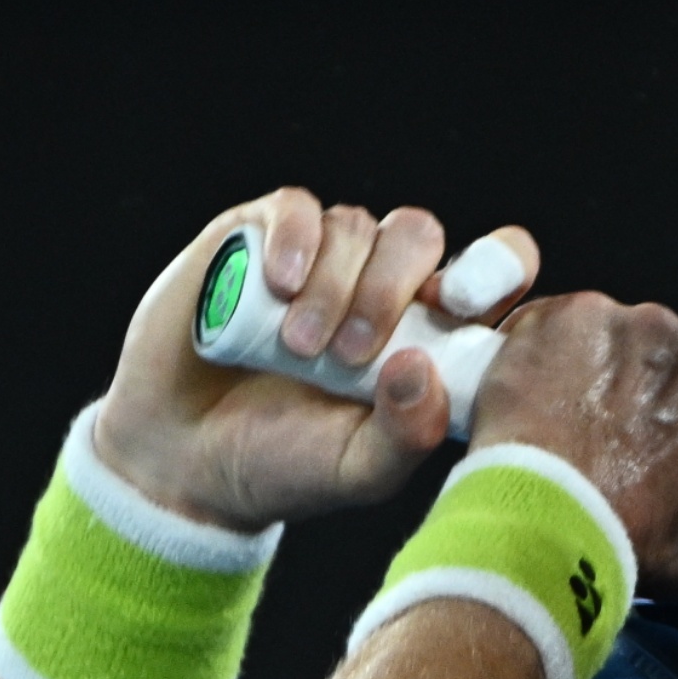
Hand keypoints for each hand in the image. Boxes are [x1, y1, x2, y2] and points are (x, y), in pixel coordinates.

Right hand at [84, 189, 514, 534]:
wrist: (184, 460)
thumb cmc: (286, 466)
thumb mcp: (359, 470)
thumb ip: (409, 433)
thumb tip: (423, 366)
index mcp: (428, 331)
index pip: (492, 271)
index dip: (493, 270)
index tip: (458, 308)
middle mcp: (382, 283)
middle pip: (420, 237)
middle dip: (392, 290)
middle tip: (352, 356)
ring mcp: (322, 256)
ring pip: (357, 227)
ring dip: (334, 287)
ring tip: (299, 350)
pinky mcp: (260, 237)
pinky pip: (297, 208)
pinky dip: (295, 243)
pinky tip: (280, 287)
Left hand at [466, 291, 677, 600]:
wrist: (552, 525)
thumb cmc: (622, 540)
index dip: (666, 408)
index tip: (640, 433)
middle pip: (650, 349)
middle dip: (626, 381)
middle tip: (592, 429)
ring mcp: (619, 320)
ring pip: (599, 335)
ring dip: (581, 365)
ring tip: (553, 416)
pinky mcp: (560, 316)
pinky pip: (545, 327)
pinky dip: (533, 354)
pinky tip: (522, 397)